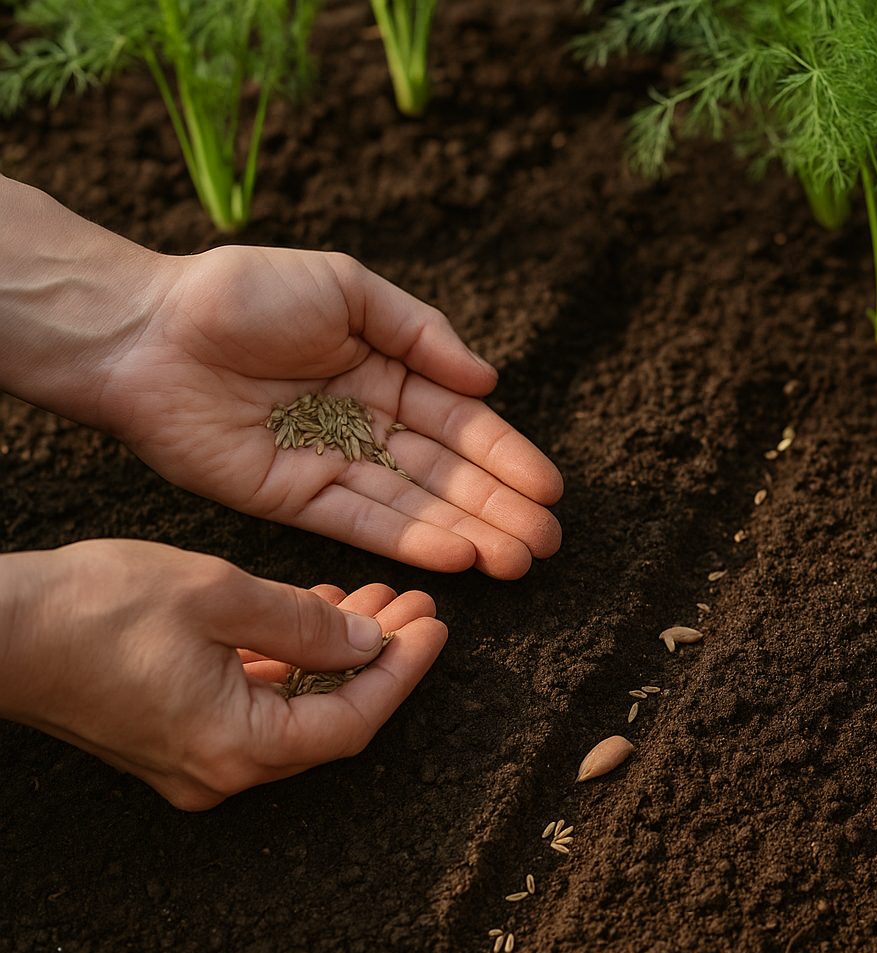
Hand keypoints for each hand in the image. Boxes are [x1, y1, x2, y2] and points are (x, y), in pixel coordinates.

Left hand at [0, 176, 560, 578]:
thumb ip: (421, 332)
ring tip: (521, 560)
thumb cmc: (242, 293)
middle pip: (447, 475)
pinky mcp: (292, 501)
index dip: (506, 456)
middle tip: (549, 543)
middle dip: (501, 508)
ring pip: (415, 507)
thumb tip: (489, 379)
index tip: (550, 489)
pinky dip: (410, 542)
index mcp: (384, 373)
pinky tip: (459, 556)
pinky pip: (361, 524)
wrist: (145, 329)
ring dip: (470, 535)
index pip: (460, 423)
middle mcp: (365, 425)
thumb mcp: (347, 287)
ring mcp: (330, 466)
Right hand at [0, 540, 446, 809]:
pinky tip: (314, 611)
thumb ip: (307, 622)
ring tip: (376, 596)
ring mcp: (193, 759)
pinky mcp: (171, 736)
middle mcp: (219, 771)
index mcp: (237, 748)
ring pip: (293, 708)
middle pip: (328, 720)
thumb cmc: (93, 608)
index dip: (403, 672)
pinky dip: (288, 660)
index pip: (353, 722)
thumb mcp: (220, 596)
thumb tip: (369, 639)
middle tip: (415, 603)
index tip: (436, 625)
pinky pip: (252, 703)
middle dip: (377, 657)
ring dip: (335, 653)